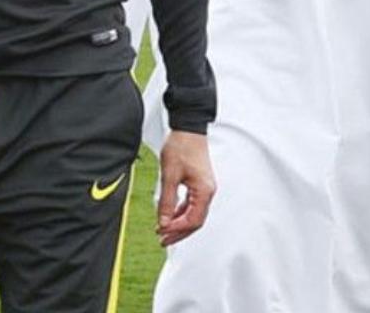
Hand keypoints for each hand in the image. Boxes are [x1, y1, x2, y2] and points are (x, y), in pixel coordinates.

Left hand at [157, 129, 215, 246]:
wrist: (188, 128)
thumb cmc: (181, 147)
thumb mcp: (169, 176)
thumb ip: (167, 201)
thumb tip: (164, 223)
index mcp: (204, 191)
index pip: (193, 220)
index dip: (176, 229)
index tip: (161, 232)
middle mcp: (208, 191)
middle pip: (196, 221)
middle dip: (179, 232)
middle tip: (163, 240)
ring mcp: (205, 188)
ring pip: (194, 214)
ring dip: (179, 223)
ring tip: (163, 230)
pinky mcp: (200, 183)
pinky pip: (192, 204)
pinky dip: (181, 212)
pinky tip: (170, 215)